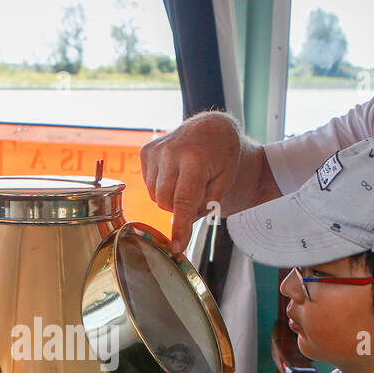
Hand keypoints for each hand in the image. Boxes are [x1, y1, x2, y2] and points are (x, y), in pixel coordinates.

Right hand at [140, 111, 245, 252]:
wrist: (211, 126)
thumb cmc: (223, 154)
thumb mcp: (227, 178)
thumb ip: (208, 203)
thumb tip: (185, 225)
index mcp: (195, 159)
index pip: (184, 201)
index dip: (180, 226)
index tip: (177, 246)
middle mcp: (171, 153)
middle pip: (166, 202)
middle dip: (180, 208)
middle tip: (196, 195)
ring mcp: (156, 151)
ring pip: (155, 196)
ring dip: (170, 197)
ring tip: (186, 181)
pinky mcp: (146, 151)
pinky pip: (149, 185)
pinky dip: (162, 186)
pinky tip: (175, 173)